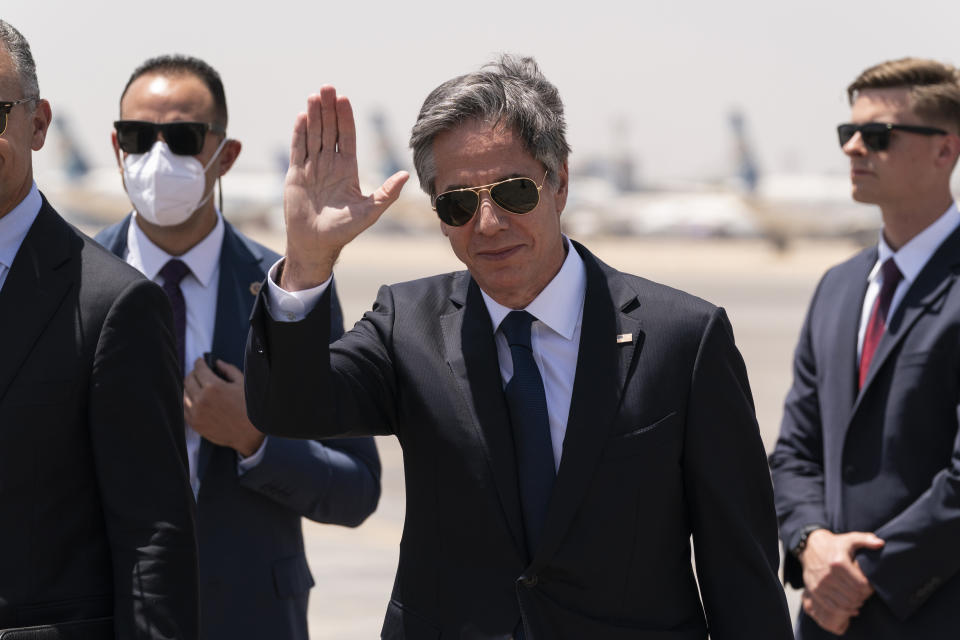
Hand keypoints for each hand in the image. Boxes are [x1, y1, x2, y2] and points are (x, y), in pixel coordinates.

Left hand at [184, 357, 264, 456]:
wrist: (249, 433)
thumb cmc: (249, 407)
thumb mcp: (242, 384)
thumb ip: (228, 370)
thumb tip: (217, 363)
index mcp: (213, 387)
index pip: (198, 369)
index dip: (199, 362)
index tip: (200, 361)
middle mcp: (201, 399)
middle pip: (188, 380)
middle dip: (193, 373)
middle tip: (199, 373)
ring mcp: (196, 413)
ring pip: (183, 394)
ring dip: (189, 388)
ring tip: (197, 386)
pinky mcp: (195, 424)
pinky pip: (185, 409)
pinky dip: (188, 402)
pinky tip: (196, 400)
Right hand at [282, 85, 407, 289]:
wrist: (316, 243)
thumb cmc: (344, 230)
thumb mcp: (369, 211)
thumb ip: (387, 193)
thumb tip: (406, 175)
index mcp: (348, 170)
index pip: (347, 138)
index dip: (346, 118)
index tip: (344, 99)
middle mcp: (330, 164)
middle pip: (329, 130)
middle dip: (328, 109)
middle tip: (327, 87)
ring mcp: (312, 167)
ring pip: (313, 135)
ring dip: (314, 115)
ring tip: (314, 95)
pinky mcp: (296, 174)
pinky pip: (298, 149)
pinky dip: (299, 133)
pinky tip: (302, 116)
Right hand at [801, 529, 883, 634]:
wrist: (809, 547)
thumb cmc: (834, 544)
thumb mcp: (850, 539)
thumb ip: (866, 540)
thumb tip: (881, 543)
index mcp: (839, 562)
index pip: (861, 585)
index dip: (869, 588)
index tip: (870, 586)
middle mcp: (828, 574)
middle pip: (854, 596)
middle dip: (863, 597)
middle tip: (865, 593)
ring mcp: (820, 584)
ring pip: (845, 604)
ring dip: (855, 604)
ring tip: (858, 599)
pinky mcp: (814, 590)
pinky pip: (832, 607)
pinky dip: (844, 610)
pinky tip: (850, 607)